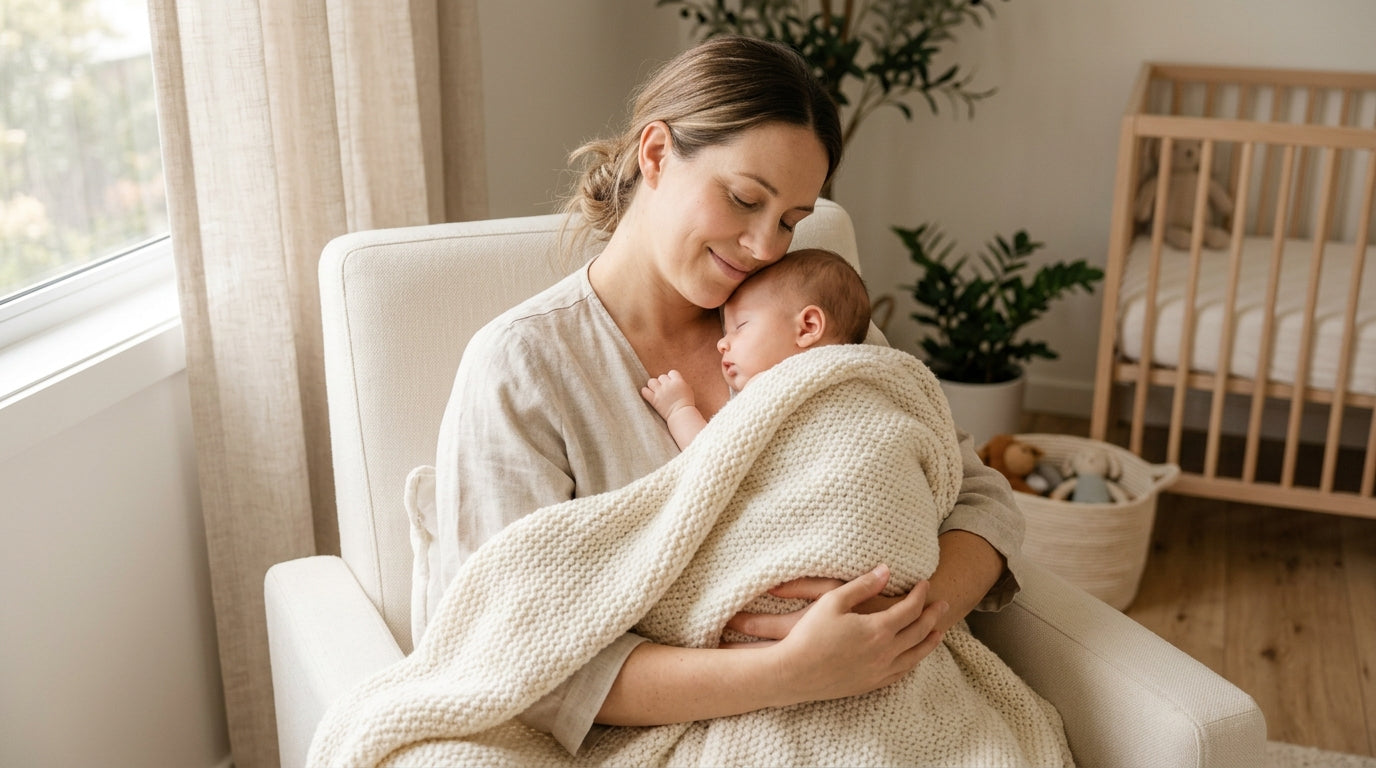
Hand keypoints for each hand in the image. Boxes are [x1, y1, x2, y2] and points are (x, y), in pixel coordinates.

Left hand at [641, 370, 694, 419]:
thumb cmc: (686, 404)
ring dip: (653, 386)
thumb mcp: (688, 390)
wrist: (681, 415)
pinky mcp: (653, 399)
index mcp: (678, 381)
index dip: (671, 378)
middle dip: (663, 383)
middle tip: (665, 390)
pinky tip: (649, 395)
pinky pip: (645, 391)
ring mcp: (660, 392)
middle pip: (661, 377)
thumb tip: (674, 380)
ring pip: (651, 381)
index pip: (672, 373)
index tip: (672, 384)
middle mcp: (668, 385)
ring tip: (656, 391)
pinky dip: (645, 392)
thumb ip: (680, 383)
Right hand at [748, 566, 948, 704]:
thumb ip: (862, 585)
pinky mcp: (871, 685)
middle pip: (919, 632)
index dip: (920, 594)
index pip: (910, 609)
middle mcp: (885, 653)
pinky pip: (901, 673)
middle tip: (942, 604)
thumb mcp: (833, 600)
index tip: (925, 584)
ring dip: (929, 641)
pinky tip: (913, 657)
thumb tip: (886, 571)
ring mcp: (880, 671)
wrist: (792, 674)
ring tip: (938, 632)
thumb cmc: (809, 634)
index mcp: (878, 629)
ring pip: (915, 656)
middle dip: (932, 615)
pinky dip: (913, 661)